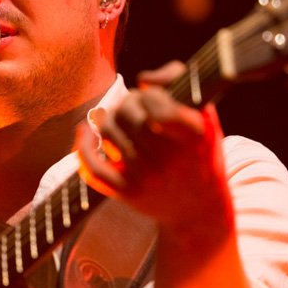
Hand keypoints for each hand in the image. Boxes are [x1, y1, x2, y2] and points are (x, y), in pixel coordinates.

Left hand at [77, 61, 233, 245]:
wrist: (198, 208)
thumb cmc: (199, 152)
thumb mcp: (205, 114)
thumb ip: (179, 80)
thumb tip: (144, 79)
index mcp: (194, 136)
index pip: (157, 105)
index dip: (149, 94)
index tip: (152, 96)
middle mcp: (170, 160)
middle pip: (128, 114)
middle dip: (127, 103)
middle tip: (134, 106)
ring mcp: (147, 179)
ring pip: (108, 132)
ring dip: (110, 120)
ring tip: (122, 122)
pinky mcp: (128, 193)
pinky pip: (92, 167)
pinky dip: (83, 146)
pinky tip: (84, 132)